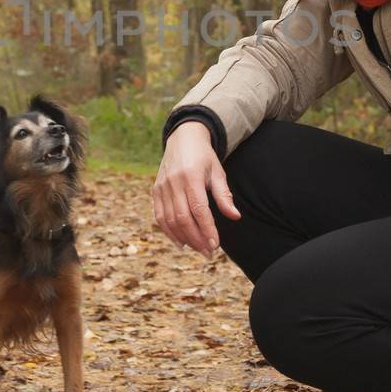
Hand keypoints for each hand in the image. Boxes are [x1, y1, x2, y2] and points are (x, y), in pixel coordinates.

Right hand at [152, 121, 239, 257]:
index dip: (207, 229)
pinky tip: (181, 242)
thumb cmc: (204, 157)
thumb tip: (235, 216)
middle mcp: (173, 182)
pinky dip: (168, 232)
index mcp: (191, 177)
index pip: (198, 209)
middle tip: (208, 252)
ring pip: (169, 220)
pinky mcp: (155, 190)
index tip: (216, 245)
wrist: (182, 138)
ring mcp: (162, 187)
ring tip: (198, 249)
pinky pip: (159, 216)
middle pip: (182, 218)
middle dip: (196, 239)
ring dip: (184, 238)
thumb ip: (224, 195)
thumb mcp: (218, 172)